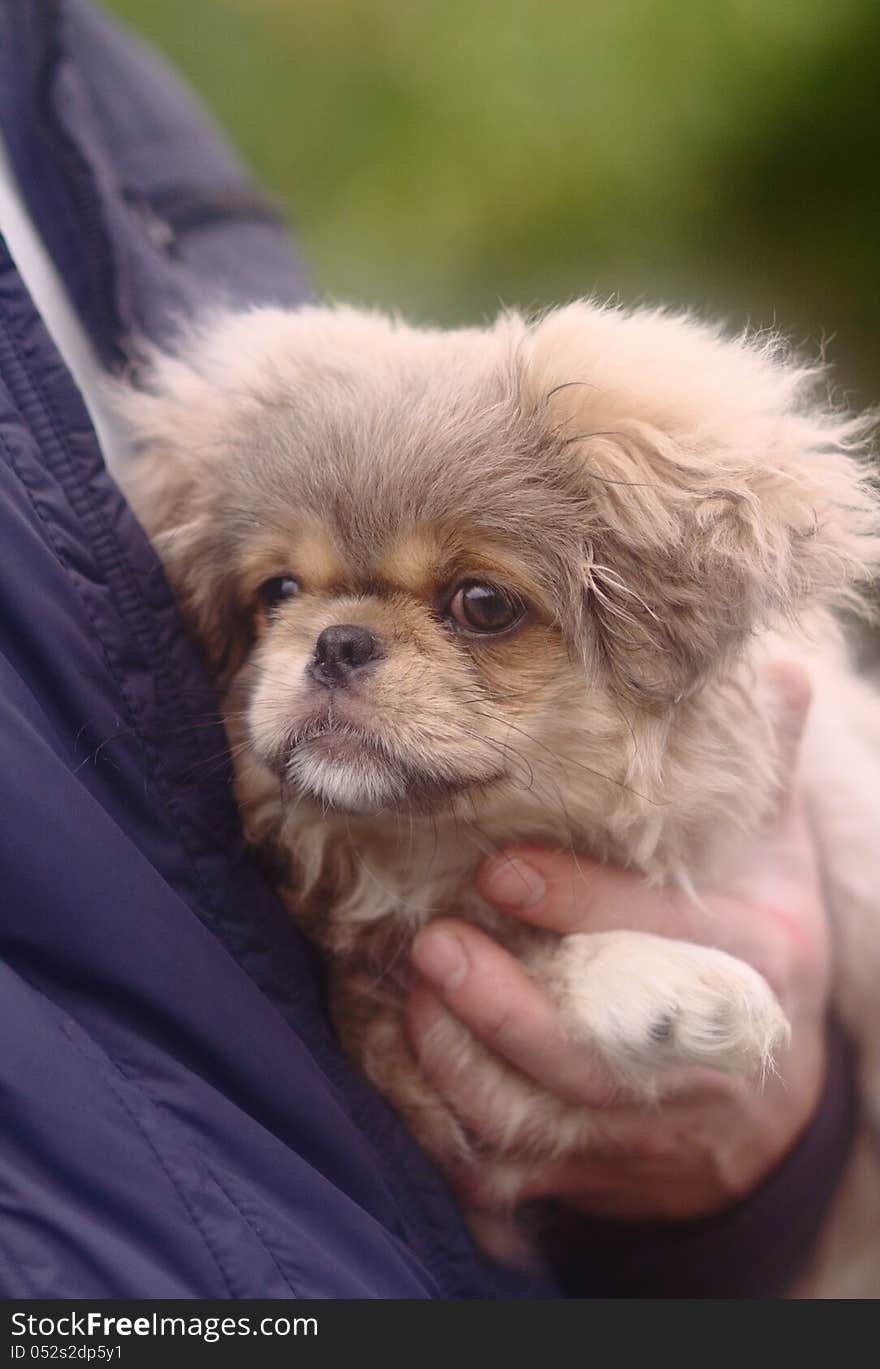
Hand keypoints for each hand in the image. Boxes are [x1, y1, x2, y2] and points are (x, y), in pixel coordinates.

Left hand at [406, 669, 831, 1220]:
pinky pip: (523, 1166)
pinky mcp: (605, 1174)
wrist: (769, 1113)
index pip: (666, 938)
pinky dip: (459, 1129)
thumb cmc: (758, 956)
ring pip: (547, 1117)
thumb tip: (780, 670)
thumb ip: (762, 776)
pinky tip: (413, 1071)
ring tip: (411, 997)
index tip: (498, 869)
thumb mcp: (777, 863)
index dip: (579, 905)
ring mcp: (654, 1131)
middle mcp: (710, 1062)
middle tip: (431, 944)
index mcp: (758, 970)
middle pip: (596, 1048)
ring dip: (465, 1065)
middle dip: (504, 1004)